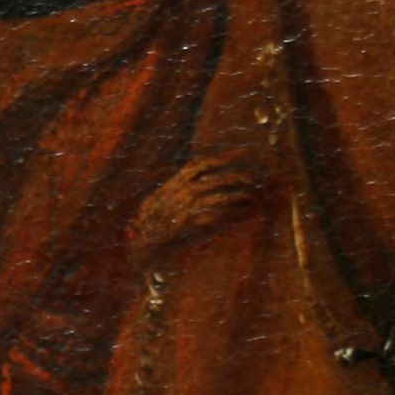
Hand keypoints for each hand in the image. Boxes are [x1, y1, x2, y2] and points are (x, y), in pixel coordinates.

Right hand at [129, 161, 256, 262]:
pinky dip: (230, 215)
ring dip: (238, 195)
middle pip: (216, 178)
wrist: (141, 240)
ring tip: (252, 196)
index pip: (200, 164)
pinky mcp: (191, 223)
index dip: (220, 158)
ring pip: (220, 197)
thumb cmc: (148, 221)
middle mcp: (182, 191)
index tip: (236, 154)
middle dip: (236, 176)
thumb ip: (174, 188)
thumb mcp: (157, 198)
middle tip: (252, 178)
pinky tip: (241, 214)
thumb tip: (189, 180)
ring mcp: (187, 207)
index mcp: (174, 183)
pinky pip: (217, 216)